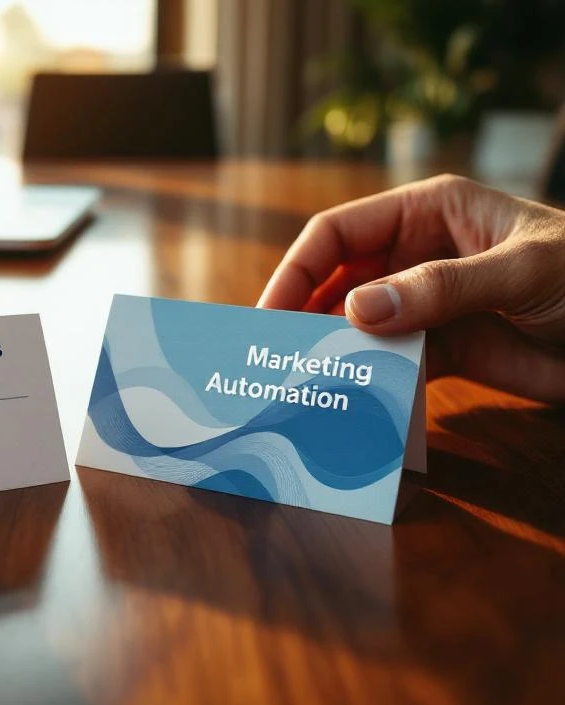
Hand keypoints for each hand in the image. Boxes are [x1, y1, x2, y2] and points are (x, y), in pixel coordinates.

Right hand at [257, 174, 564, 402]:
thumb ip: (442, 287)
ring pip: (358, 326)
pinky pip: (389, 363)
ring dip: (331, 353)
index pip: (338, 234)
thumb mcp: (523, 270)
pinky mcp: (441, 348)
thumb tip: (358, 312)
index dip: (297, 270)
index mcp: (427, 213)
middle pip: (337, 282)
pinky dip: (367, 381)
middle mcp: (415, 255)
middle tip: (273, 358)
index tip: (270, 314)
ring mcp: (425, 304)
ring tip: (300, 385)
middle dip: (305, 317)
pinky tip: (346, 401)